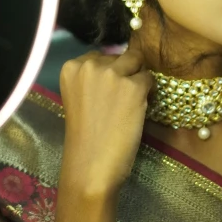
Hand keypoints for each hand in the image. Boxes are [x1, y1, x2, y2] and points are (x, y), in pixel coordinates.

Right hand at [59, 49, 153, 199]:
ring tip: (133, 101)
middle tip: (123, 98)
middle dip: (126, 72)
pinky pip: (149, 79)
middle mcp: (91, 65)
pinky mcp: (134, 87)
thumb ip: (94, 78)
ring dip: (139, 79)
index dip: (110, 71)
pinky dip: (149, 93)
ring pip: (138, 62)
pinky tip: (139, 109)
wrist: (90, 165)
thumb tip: (123, 63)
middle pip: (121, 56)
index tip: (108, 91)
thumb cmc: (84, 136)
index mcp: (71, 67)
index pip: (101, 55)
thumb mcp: (80, 97)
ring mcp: (113, 74)